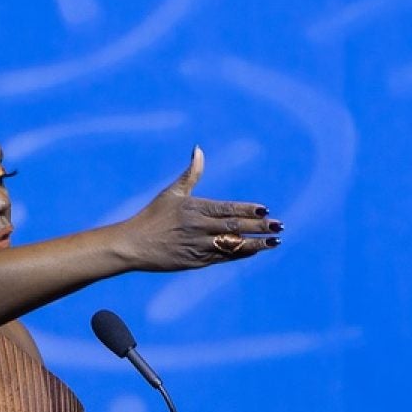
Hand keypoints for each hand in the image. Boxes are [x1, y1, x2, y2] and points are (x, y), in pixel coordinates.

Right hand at [115, 147, 283, 271]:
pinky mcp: (196, 262)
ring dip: (255, 243)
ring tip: (274, 241)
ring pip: (232, 245)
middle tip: (279, 225)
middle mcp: (199, 228)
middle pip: (234, 228)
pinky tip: (255, 250)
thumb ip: (191, 173)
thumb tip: (199, 149)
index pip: (227, 209)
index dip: (247, 210)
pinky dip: (240, 254)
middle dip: (258, 227)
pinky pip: (223, 258)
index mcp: (195, 209)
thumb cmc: (152, 216)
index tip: (265, 209)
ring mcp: (198, 246)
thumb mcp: (172, 193)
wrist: (133, 245)